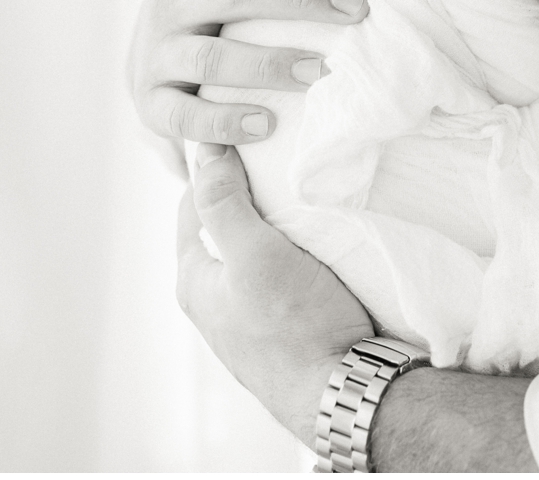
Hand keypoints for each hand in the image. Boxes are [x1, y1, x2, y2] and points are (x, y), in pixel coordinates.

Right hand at [129, 0, 366, 144]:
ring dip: (271, 65)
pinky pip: (188, 120)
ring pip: (213, 60)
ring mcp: (154, 56)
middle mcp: (163, 1)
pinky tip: (269, 124)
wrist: (151, 67)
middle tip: (359, 9)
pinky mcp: (152, 108)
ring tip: (323, 71)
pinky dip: (227, 123)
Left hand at [177, 142, 372, 440]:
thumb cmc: (298, 326)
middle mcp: (213, 305)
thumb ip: (224, 201)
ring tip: (300, 204)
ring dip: (272, 231)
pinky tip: (316, 249)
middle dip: (246, 199)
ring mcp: (246, 323)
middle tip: (277, 169)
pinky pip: (279, 282)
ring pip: (252, 258)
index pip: (191, 206)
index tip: (244, 144)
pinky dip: (292, 259)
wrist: (347, 395)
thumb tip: (204, 150)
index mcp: (194, 283)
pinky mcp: (281, 335)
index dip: (214, 170)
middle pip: (222, 231)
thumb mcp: (256, 252)